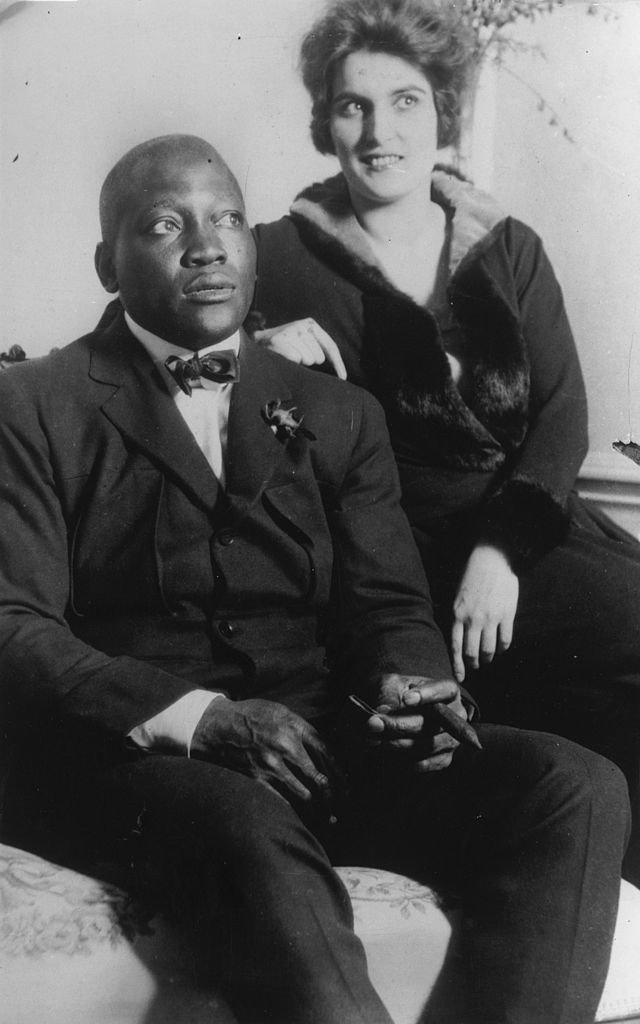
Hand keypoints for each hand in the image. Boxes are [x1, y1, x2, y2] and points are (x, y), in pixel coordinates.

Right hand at [190, 697, 335, 806]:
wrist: (220, 725)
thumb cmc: (252, 716)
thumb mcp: (281, 712)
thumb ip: (301, 728)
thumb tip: (321, 746)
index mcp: (294, 727)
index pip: (325, 750)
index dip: (337, 768)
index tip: (344, 780)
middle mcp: (286, 746)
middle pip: (317, 775)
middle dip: (332, 791)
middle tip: (341, 800)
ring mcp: (272, 765)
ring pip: (302, 791)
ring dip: (316, 802)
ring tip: (326, 811)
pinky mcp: (258, 778)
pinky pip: (281, 797)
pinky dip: (293, 806)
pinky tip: (302, 813)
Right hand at [253, 318, 346, 379]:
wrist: (258, 342)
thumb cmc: (286, 346)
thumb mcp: (305, 341)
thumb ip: (320, 348)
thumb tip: (340, 372)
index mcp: (311, 324)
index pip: (330, 346)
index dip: (338, 363)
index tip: (343, 377)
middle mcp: (301, 326)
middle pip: (318, 357)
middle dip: (309, 361)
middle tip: (295, 355)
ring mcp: (290, 332)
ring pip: (307, 359)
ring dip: (298, 361)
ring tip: (288, 354)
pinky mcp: (279, 340)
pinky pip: (295, 360)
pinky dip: (290, 362)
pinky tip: (282, 356)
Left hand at [361, 674, 465, 771]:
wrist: (397, 714)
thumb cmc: (396, 694)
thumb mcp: (391, 685)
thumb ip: (387, 695)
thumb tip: (382, 711)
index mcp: (447, 691)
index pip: (443, 691)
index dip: (427, 695)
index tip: (406, 699)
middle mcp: (456, 716)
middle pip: (430, 724)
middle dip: (399, 725)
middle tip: (373, 723)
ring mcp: (451, 740)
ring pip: (425, 746)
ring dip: (395, 744)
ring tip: (372, 739)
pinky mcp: (442, 759)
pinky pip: (422, 764)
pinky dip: (401, 760)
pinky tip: (382, 752)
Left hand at [451, 544, 518, 682]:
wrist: (492, 558)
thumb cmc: (472, 576)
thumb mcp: (457, 596)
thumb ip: (457, 617)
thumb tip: (458, 639)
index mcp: (457, 614)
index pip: (455, 647)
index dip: (458, 665)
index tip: (460, 677)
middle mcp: (473, 619)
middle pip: (472, 653)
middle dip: (474, 664)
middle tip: (476, 666)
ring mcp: (491, 618)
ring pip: (489, 649)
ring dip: (488, 657)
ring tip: (488, 658)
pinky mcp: (507, 614)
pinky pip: (505, 640)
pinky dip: (502, 648)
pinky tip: (500, 648)